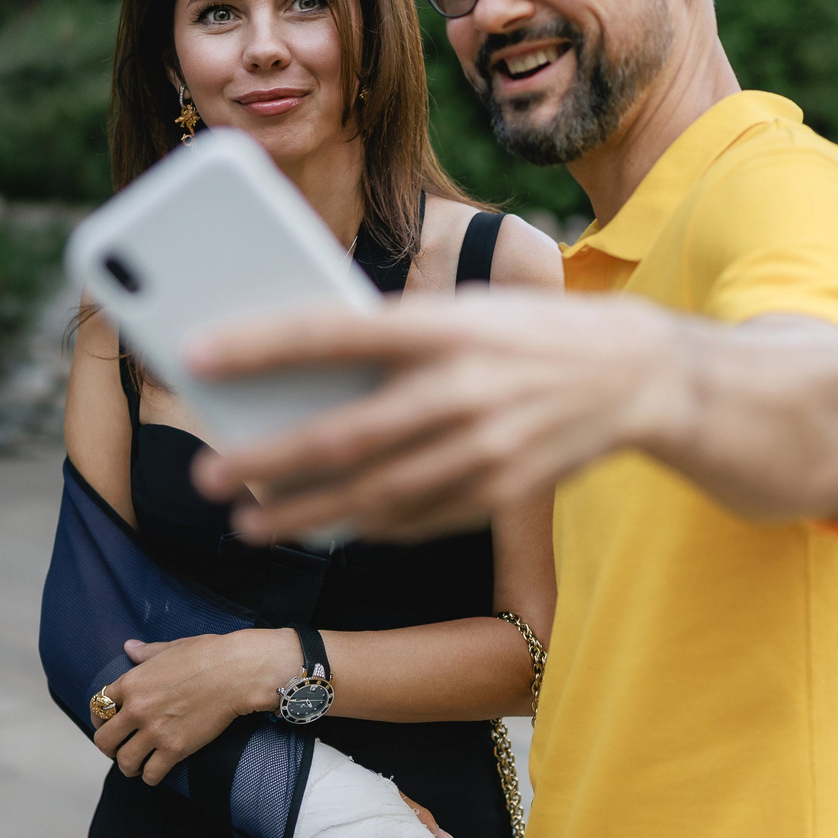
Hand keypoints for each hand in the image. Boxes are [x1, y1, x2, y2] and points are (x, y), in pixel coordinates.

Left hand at [91, 630, 303, 785]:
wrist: (236, 672)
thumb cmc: (208, 655)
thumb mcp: (171, 648)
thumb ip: (146, 653)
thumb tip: (130, 647)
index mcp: (132, 682)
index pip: (99, 707)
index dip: (101, 719)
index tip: (110, 724)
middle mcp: (137, 708)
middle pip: (104, 740)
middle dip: (110, 748)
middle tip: (121, 749)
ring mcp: (155, 731)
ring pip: (124, 762)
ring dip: (129, 766)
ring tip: (138, 765)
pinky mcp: (175, 749)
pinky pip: (150, 774)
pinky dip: (151, 776)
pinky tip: (156, 771)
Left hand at [189, 291, 678, 542]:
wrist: (639, 373)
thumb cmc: (527, 332)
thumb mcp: (464, 312)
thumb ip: (393, 340)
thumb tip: (303, 375)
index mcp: (444, 324)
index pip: (334, 331)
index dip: (261, 343)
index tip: (198, 352)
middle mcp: (463, 388)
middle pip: (343, 436)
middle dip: (266, 462)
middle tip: (208, 476)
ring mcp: (485, 448)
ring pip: (374, 494)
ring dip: (305, 514)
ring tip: (252, 521)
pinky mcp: (502, 491)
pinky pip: (417, 518)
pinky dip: (365, 525)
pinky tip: (328, 526)